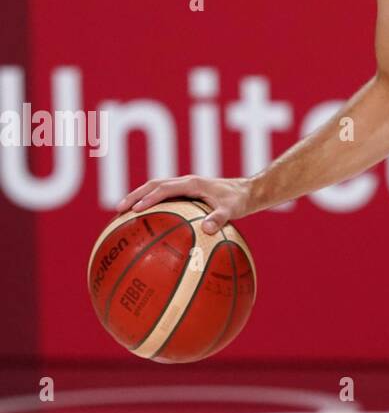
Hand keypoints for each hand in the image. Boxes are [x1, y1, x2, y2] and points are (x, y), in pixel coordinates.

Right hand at [116, 175, 253, 234]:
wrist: (246, 191)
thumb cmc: (239, 201)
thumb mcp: (232, 210)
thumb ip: (220, 218)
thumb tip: (207, 229)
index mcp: (192, 183)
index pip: (164, 188)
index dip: (149, 198)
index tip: (135, 210)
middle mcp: (184, 182)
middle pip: (152, 186)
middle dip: (135, 196)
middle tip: (119, 210)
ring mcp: (183, 187)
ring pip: (155, 189)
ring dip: (138, 198)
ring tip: (123, 213)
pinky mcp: (185, 193)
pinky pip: (163, 197)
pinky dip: (150, 204)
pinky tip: (144, 220)